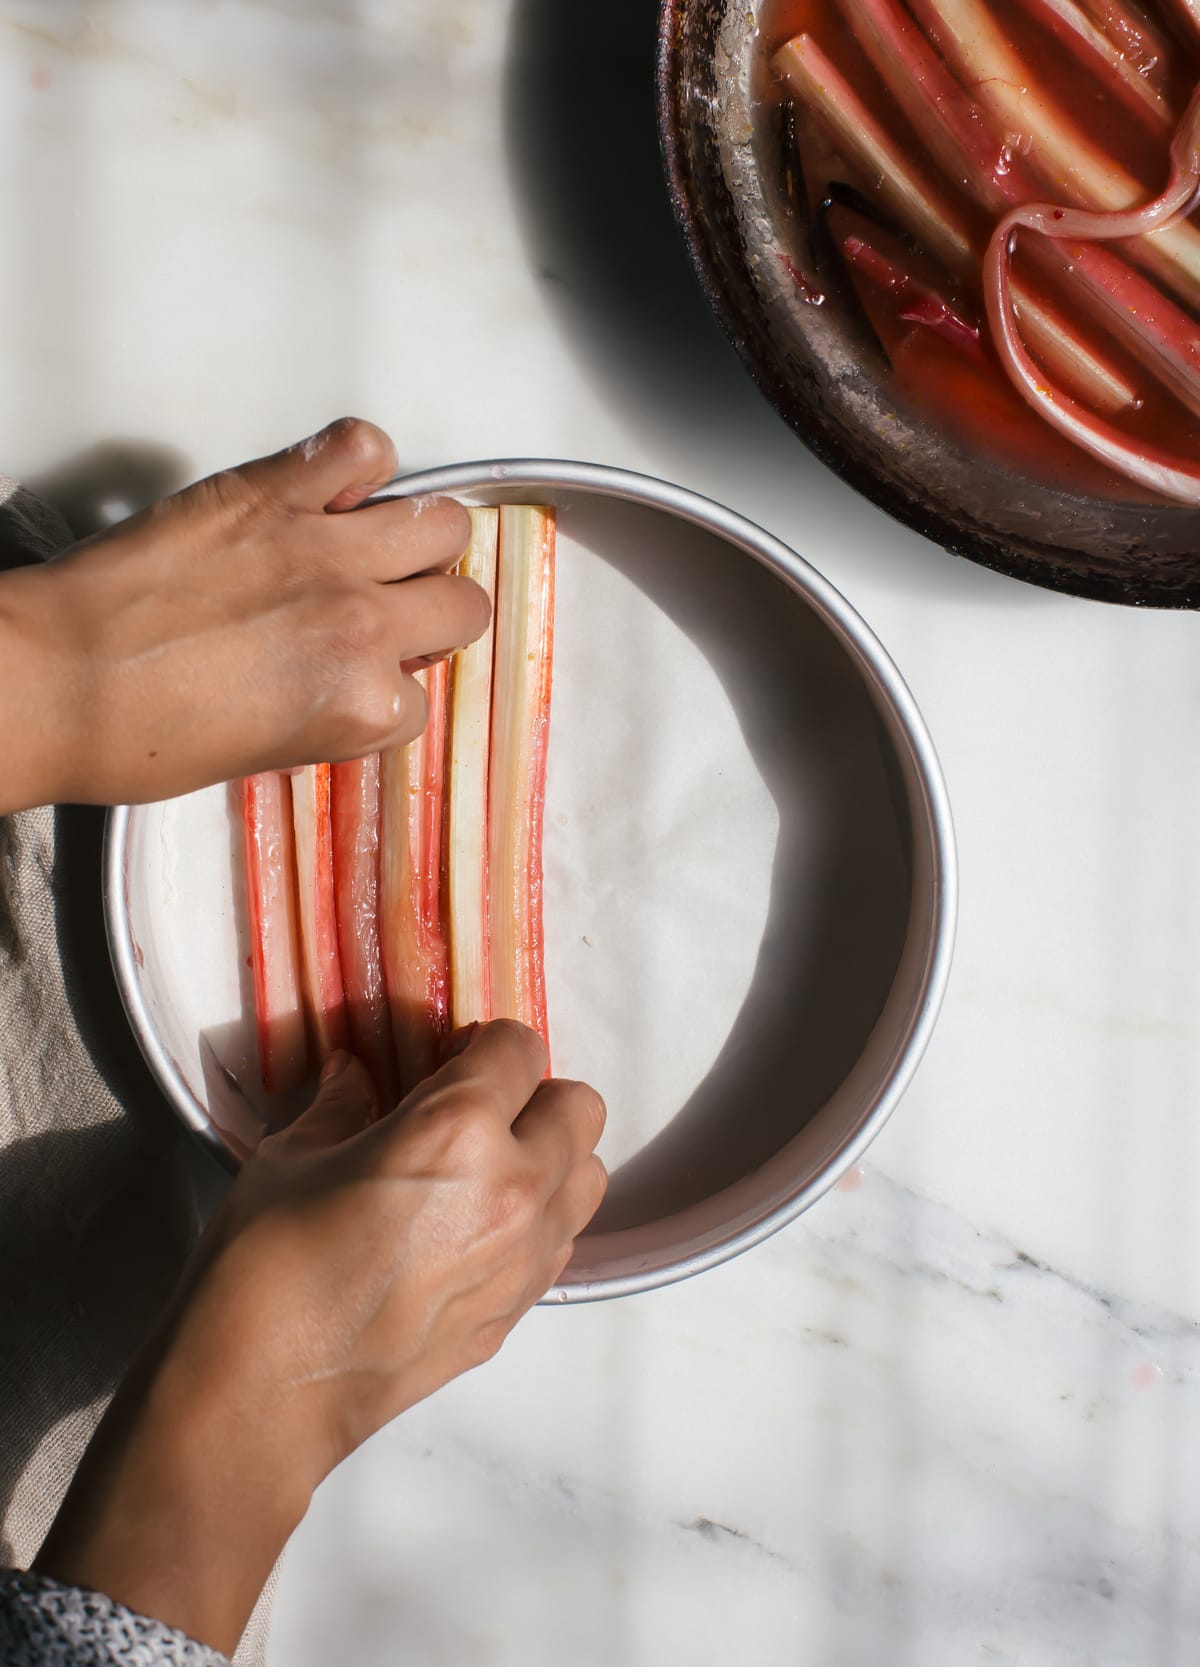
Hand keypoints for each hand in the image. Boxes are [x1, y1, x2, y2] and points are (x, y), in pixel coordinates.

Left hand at [0, 417, 483, 811]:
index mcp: (359, 705)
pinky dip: (361, 461)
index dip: (389, 687)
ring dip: (418, 541)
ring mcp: (320, 550)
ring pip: (441, 523)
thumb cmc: (131, 731)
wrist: (56, 680)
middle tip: (394, 612)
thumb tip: (360, 679)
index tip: (361, 679)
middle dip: (433, 614)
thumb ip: (332, 713)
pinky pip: (361, 446)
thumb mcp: (260, 754)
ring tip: (379, 547)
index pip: (422, 696)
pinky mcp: (271, 491)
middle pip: (463, 605)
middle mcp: (358, 624)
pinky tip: (338, 488)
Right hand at [36, 1022, 606, 1653]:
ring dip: (551, 1160)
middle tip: (475, 1112)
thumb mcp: (291, 1156)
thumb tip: (354, 1074)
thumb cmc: (264, 1263)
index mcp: (460, 1129)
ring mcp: (526, 1258)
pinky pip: (561, 1243)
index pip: (520, 1048)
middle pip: (580, 1108)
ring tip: (486, 1171)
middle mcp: (516, 1187)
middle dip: (534, 1097)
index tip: (452, 1057)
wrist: (262, 1397)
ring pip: (587, 1178)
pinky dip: (537, 1223)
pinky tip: (474, 1233)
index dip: (486, 1044)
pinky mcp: (516, 1313)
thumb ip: (340, 1106)